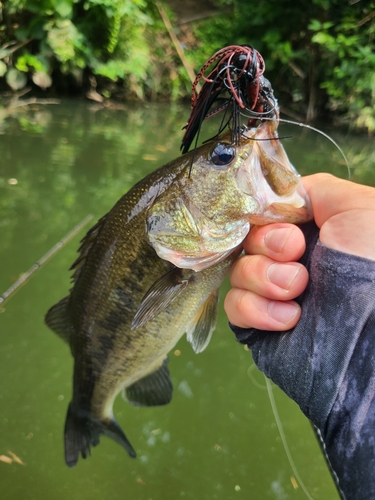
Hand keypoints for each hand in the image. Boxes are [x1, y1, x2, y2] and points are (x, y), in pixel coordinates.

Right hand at [224, 173, 374, 329]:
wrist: (373, 326)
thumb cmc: (372, 258)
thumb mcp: (356, 206)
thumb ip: (314, 189)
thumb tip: (276, 199)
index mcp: (308, 231)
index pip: (263, 214)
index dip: (266, 218)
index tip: (290, 231)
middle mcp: (288, 259)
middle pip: (247, 241)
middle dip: (266, 246)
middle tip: (294, 256)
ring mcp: (273, 292)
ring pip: (237, 272)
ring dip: (262, 278)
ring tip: (296, 291)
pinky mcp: (261, 323)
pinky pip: (235, 306)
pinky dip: (255, 309)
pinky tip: (289, 317)